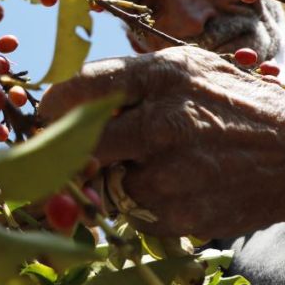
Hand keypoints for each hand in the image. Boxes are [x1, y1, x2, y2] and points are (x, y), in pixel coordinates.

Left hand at [39, 45, 284, 237]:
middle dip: (69, 149)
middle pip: (81, 144)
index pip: (82, 88)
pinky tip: (172, 187)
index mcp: (163, 78)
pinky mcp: (183, 215)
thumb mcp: (188, 68)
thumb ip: (130, 78)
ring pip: (104, 185)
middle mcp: (165, 124)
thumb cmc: (236, 104)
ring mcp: (174, 174)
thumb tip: (68, 96)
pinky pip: (134, 214)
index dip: (55, 104)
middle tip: (72, 149)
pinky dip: (141, 205)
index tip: (48, 113)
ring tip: (145, 165)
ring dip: (111, 180)